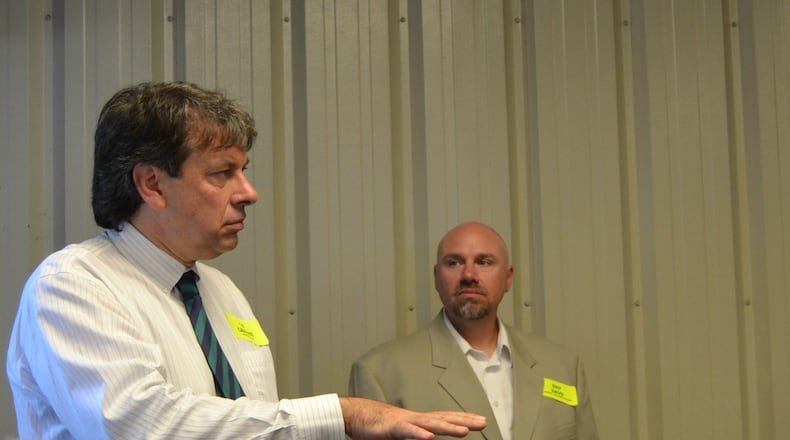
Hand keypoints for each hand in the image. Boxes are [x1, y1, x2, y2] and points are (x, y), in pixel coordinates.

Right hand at [339, 397, 485, 438]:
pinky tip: (429, 438)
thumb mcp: (404, 432)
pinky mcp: (391, 428)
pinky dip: (418, 434)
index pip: (446, 417)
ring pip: (429, 424)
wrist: (357, 415)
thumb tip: (431, 438)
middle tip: (483, 423)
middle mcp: (415, 418)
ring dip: (447, 427)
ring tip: (464, 432)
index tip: (481, 421)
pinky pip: (407, 432)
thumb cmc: (380, 426)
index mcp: (420, 420)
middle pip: (443, 418)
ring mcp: (404, 422)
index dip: (464, 418)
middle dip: (464, 421)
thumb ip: (418, 435)